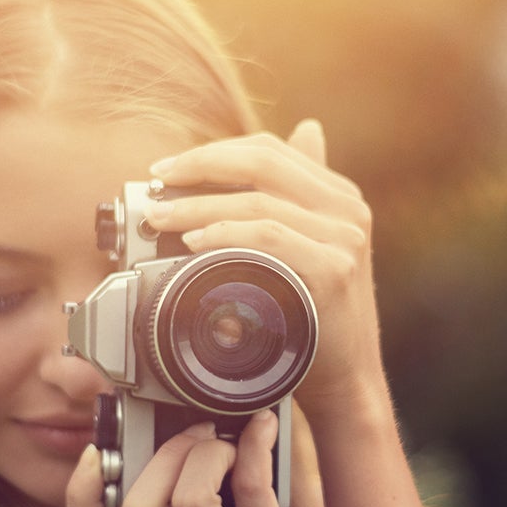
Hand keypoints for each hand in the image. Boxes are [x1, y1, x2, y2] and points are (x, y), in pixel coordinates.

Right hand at [66, 410, 351, 506]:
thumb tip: (172, 432)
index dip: (80, 492)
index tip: (96, 453)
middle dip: (165, 453)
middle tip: (196, 436)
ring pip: (189, 499)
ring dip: (208, 453)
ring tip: (229, 446)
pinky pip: (251, 487)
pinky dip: (254, 445)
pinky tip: (262, 428)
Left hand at [143, 120, 389, 433]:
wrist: (346, 379)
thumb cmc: (316, 317)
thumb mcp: (313, 246)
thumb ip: (303, 195)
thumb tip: (307, 128)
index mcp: (340, 196)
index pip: (269, 150)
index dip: (214, 152)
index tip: (169, 168)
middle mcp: (348, 209)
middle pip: (264, 162)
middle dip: (200, 166)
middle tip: (158, 181)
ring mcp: (345, 238)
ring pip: (258, 200)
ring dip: (198, 205)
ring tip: (161, 218)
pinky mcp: (333, 270)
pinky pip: (267, 237)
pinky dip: (224, 234)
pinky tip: (194, 241)